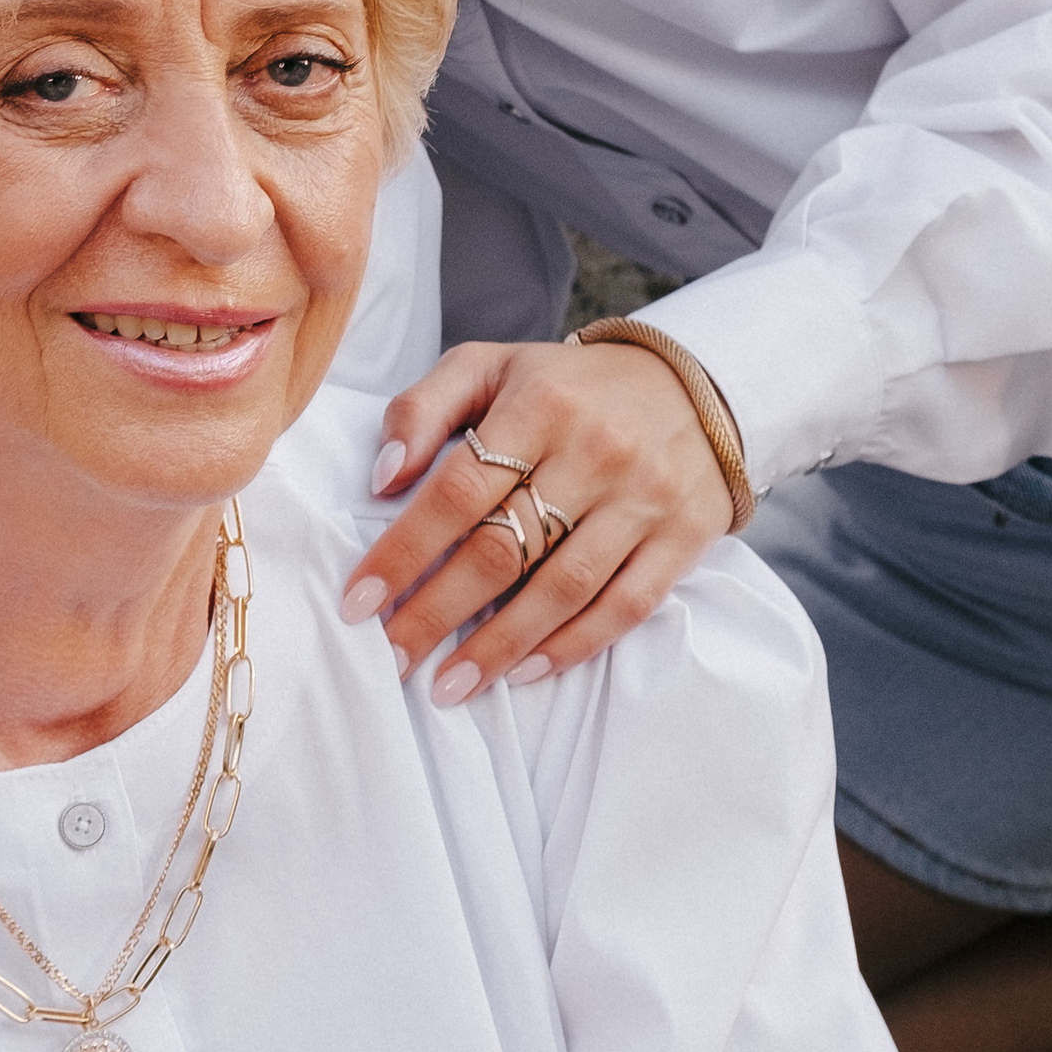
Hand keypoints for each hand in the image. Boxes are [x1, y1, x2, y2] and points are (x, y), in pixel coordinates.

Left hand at [342, 338, 735, 699]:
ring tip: (448, 685)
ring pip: (563, 588)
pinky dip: (574, 645)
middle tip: (391, 658)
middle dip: (438, 612)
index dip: (405, 551)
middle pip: (504, 548)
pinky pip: (626, 605)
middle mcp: (596, 452)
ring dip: (500, 645)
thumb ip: (423, 408)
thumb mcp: (489, 367)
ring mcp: (644, 498)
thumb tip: (381, 477)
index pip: (458, 490)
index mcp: (539, 405)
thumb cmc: (567, 387)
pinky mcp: (683, 537)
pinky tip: (524, 671)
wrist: (693, 386)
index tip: (358, 601)